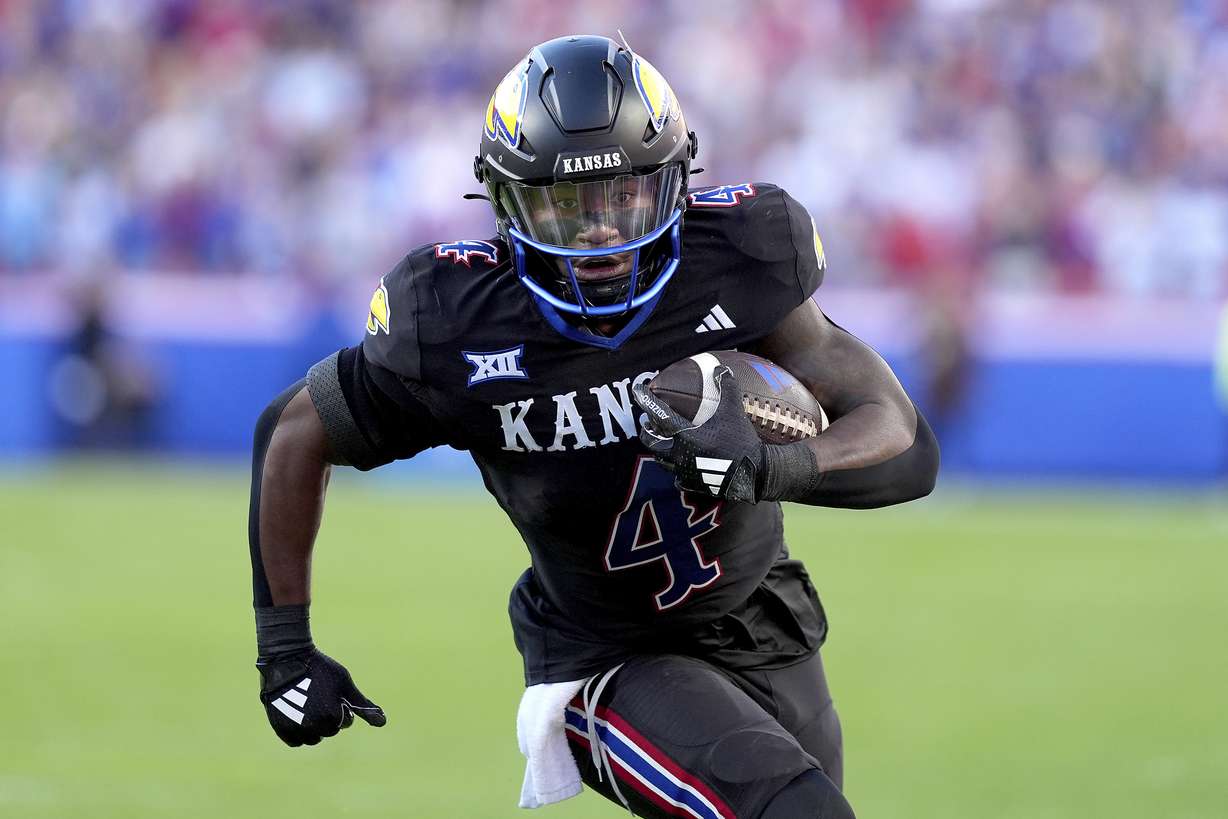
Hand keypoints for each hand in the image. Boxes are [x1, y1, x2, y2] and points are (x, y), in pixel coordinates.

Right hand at [257, 648, 385, 746]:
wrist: (287, 659)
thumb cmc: (321, 669)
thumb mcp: (345, 685)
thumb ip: (363, 706)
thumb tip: (383, 723)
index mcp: (332, 716)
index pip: (346, 722)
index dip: (341, 705)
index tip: (332, 692)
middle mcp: (314, 726)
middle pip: (330, 731)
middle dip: (329, 717)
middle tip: (319, 696)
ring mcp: (296, 728)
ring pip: (313, 739)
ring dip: (314, 727)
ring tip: (308, 704)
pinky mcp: (281, 729)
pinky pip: (296, 741)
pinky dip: (299, 732)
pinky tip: (298, 714)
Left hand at [632, 365, 766, 502]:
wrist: (752, 473)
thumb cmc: (740, 439)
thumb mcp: (734, 410)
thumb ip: (727, 388)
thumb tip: (722, 369)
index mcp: (685, 435)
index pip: (660, 415)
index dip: (647, 402)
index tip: (638, 392)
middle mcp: (679, 453)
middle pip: (653, 443)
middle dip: (647, 433)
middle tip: (646, 425)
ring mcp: (684, 471)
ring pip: (663, 462)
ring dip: (660, 451)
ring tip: (661, 445)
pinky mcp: (692, 484)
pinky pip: (678, 479)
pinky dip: (677, 473)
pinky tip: (680, 470)